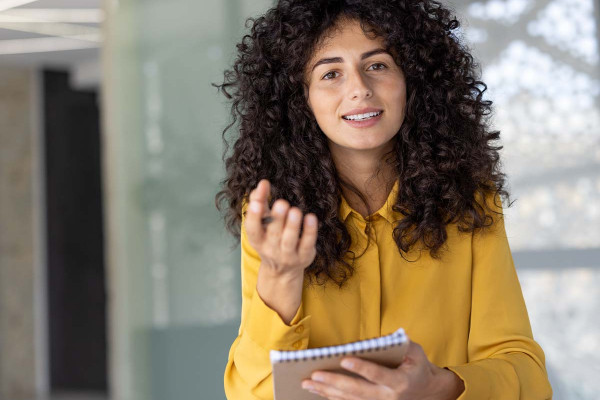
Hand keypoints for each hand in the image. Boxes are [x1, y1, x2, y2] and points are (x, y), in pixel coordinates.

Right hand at [245, 179, 318, 277]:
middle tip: (282, 203)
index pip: (252, 229)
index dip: (253, 217)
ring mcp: (288, 255)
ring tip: (295, 211)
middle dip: (277, 219)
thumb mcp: (262, 223)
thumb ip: (260, 202)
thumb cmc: (271, 238)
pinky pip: (307, 243)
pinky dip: (309, 231)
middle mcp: (271, 249)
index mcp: (257, 240)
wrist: (283, 269)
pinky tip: (311, 217)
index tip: (256, 203)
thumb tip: (262, 184)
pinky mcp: (304, 256)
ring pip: (289, 240)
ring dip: (292, 225)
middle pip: (273, 234)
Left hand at [301, 341, 464, 399]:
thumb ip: (398, 344)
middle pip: (357, 391)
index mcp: (400, 382)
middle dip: (334, 382)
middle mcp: (387, 397)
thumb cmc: (417, 366)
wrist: (429, 392)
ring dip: (326, 391)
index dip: (361, 368)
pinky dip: (331, 396)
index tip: (344, 360)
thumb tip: (376, 340)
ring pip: (348, 399)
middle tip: (314, 374)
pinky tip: (317, 390)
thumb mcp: (415, 351)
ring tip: (307, 382)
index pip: (378, 375)